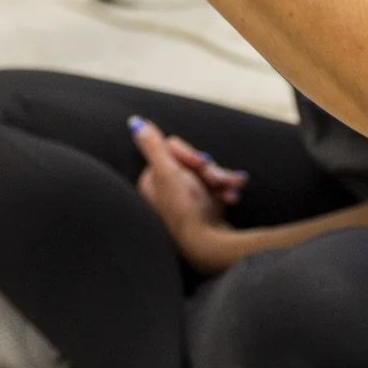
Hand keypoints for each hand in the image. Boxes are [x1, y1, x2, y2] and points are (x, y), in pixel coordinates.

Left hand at [132, 117, 241, 271]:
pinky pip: (216, 187)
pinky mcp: (203, 206)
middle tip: (217, 181)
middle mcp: (167, 188)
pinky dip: (226, 188)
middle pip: (192, 160)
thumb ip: (153, 147)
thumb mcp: (167, 174)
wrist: (208, 246)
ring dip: (222, 178)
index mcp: (152, 179)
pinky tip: (233, 196)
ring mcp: (186, 198)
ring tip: (231, 188)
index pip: (173, 149)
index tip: (200, 164)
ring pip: (207, 172)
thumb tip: (135, 122)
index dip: (190, 155)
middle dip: (209, 169)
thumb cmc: (184, 211)